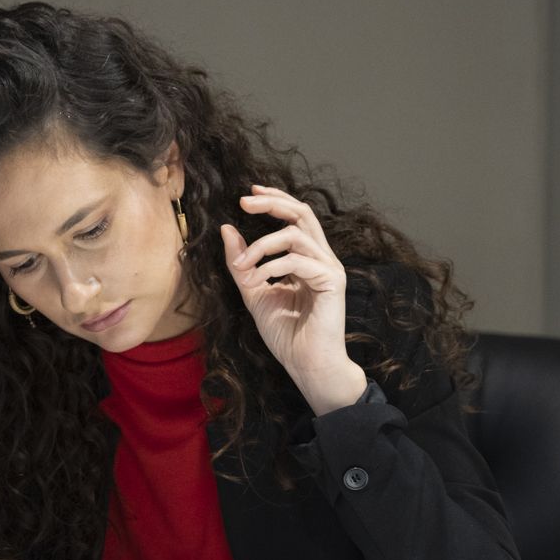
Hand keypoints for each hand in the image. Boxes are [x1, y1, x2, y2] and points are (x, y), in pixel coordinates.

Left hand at [220, 183, 353, 386]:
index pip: (294, 217)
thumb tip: (227, 229)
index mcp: (306, 259)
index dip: (274, 200)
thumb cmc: (286, 335)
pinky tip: (259, 279)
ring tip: (243, 263)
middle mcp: (321, 258)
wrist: (307, 365)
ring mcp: (329, 268)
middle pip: (302, 213)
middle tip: (244, 201)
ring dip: (262, 244)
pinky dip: (272, 266)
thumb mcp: (254, 293)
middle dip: (272, 202)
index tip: (248, 194)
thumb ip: (242, 263)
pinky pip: (298, 261)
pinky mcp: (332, 281)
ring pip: (296, 234)